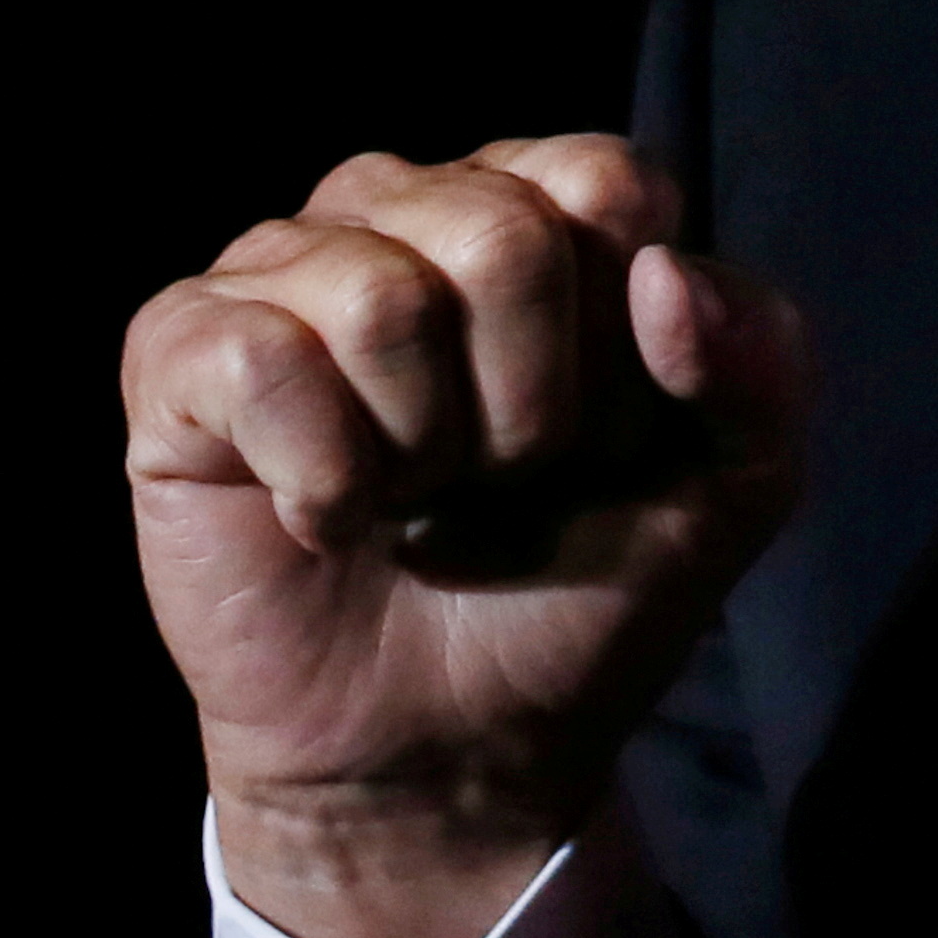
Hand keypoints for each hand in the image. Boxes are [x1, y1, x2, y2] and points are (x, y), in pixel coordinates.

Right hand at [127, 136, 810, 937]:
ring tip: (410, 498)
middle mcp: (400, 204)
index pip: (606, 182)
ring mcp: (278, 268)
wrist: (453, 755)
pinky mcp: (177, 352)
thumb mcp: (733, 486)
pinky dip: (321, 481)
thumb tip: (663, 276)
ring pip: (382, 298)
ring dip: (422, 452)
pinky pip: (262, 361)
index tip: (603, 442)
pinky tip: (326, 519)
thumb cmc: (577, 593)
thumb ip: (761, 363)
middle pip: (501, 236)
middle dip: (529, 409)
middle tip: (497, 483)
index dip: (626, 348)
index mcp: (535, 200)